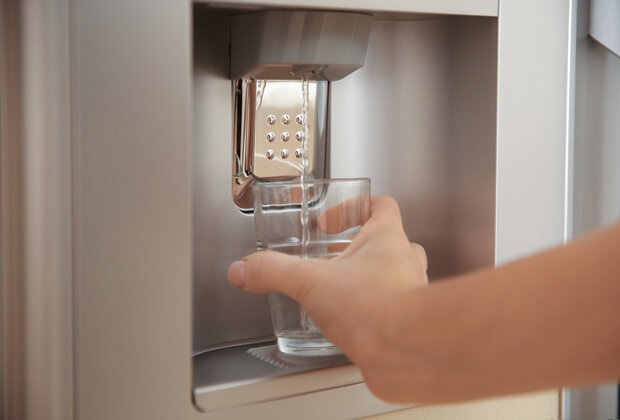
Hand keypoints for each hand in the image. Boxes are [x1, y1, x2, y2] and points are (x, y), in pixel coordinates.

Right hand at [227, 195, 427, 367]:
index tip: (329, 222)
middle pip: (385, 240)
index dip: (354, 206)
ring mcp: (409, 292)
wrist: (407, 352)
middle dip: (354, 247)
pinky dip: (369, 310)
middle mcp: (404, 262)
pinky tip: (347, 324)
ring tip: (337, 289)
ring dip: (365, 277)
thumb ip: (275, 271)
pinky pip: (390, 307)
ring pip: (391, 274)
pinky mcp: (406, 322)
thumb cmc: (377, 308)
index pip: (381, 204)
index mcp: (386, 238)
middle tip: (330, 255)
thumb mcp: (311, 283)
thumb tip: (246, 268)